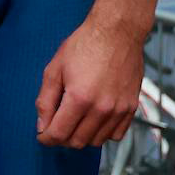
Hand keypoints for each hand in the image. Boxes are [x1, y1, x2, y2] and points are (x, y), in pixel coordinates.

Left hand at [36, 0, 163, 148]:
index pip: (59, 134)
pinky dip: (103, 133)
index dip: (46, 138)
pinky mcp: (131, 107)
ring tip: (74, 120)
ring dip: (82, 136)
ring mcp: (119, 110)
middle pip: (77, 141)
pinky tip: (93, 119)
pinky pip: (116, 135)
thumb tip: (42, 124)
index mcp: (79, 98)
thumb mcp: (55, 69)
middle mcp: (101, 109)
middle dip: (62, 138)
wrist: (117, 32)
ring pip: (96, 141)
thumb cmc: (84, 45)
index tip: (42, 135)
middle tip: (56, 124)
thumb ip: (45, 99)